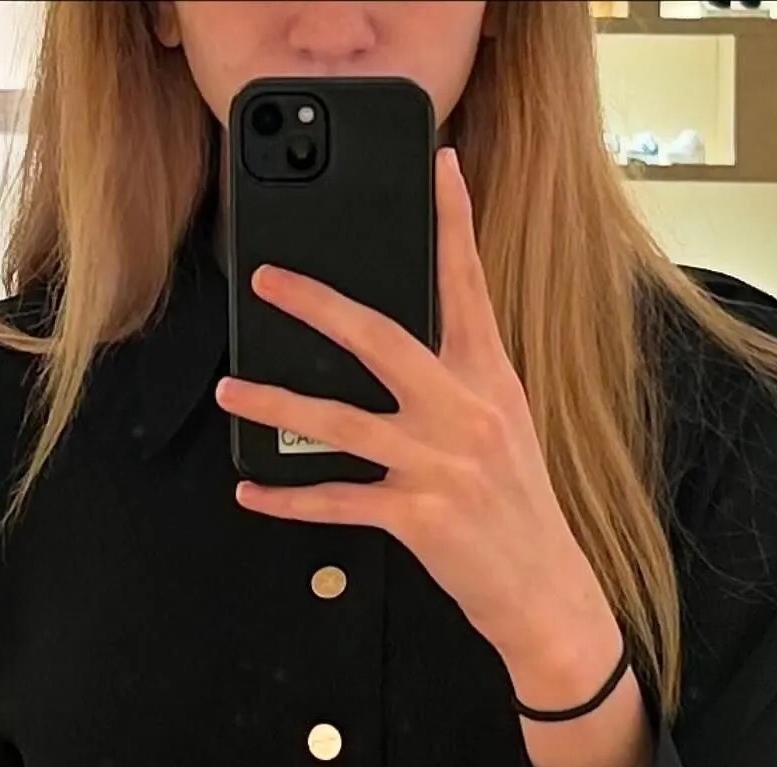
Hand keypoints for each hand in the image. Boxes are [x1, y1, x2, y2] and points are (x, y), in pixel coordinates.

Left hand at [214, 146, 619, 686]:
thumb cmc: (517, 508)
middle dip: (318, 305)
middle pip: (382, 339)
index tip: (441, 167)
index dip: (455, 224)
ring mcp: (439, 464)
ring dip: (277, 404)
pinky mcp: (417, 516)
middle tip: (269, 280)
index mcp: (491, 381)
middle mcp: (465, 413)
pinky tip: (252, 492)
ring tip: (233, 391)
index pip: (470, 288)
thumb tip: (404, 347)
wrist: (543, 589)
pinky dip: (289, 499)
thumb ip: (461, 382)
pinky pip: (336, 502)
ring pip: (340, 423)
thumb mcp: (504, 429)